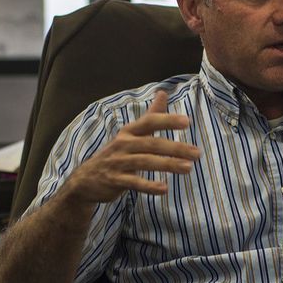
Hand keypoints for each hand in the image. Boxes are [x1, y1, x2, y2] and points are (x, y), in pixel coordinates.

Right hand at [62, 90, 199, 205]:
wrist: (86, 180)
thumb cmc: (117, 154)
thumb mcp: (131, 134)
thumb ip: (150, 116)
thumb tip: (163, 93)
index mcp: (129, 132)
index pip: (149, 121)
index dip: (167, 120)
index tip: (187, 121)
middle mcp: (123, 144)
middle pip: (151, 144)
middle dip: (175, 148)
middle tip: (197, 153)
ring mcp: (118, 163)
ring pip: (145, 162)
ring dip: (167, 165)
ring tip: (188, 168)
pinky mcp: (115, 180)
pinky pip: (134, 183)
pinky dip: (149, 186)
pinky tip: (164, 189)